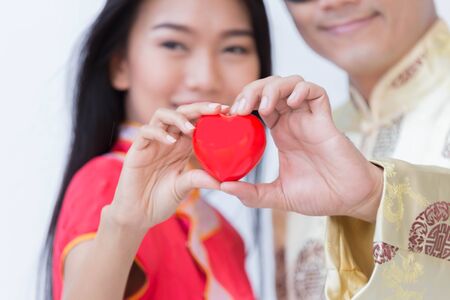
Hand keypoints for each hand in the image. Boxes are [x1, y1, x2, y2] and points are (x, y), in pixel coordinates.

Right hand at [110, 102, 226, 229]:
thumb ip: (200, 179)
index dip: (209, 114)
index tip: (228, 111)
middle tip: (217, 109)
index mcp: (181, 147)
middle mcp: (167, 140)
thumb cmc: (159, 201)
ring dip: (179, 117)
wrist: (137, 215)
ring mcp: (151, 143)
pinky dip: (159, 132)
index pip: (195, 122)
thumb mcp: (184, 188)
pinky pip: (146, 132)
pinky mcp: (136, 150)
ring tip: (192, 128)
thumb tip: (224, 181)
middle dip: (199, 108)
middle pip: (181, 113)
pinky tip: (171, 141)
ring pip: (162, 115)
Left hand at [223, 76, 382, 221]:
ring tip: (265, 106)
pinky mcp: (326, 120)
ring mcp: (310, 118)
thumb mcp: (278, 196)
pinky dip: (301, 90)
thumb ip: (252, 194)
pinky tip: (292, 103)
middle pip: (270, 88)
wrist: (349, 200)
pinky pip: (315, 92)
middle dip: (252, 90)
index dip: (242, 102)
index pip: (258, 104)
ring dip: (273, 88)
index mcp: (281, 133)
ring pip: (291, 83)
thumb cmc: (318, 195)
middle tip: (240, 108)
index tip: (228, 115)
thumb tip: (223, 188)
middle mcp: (293, 121)